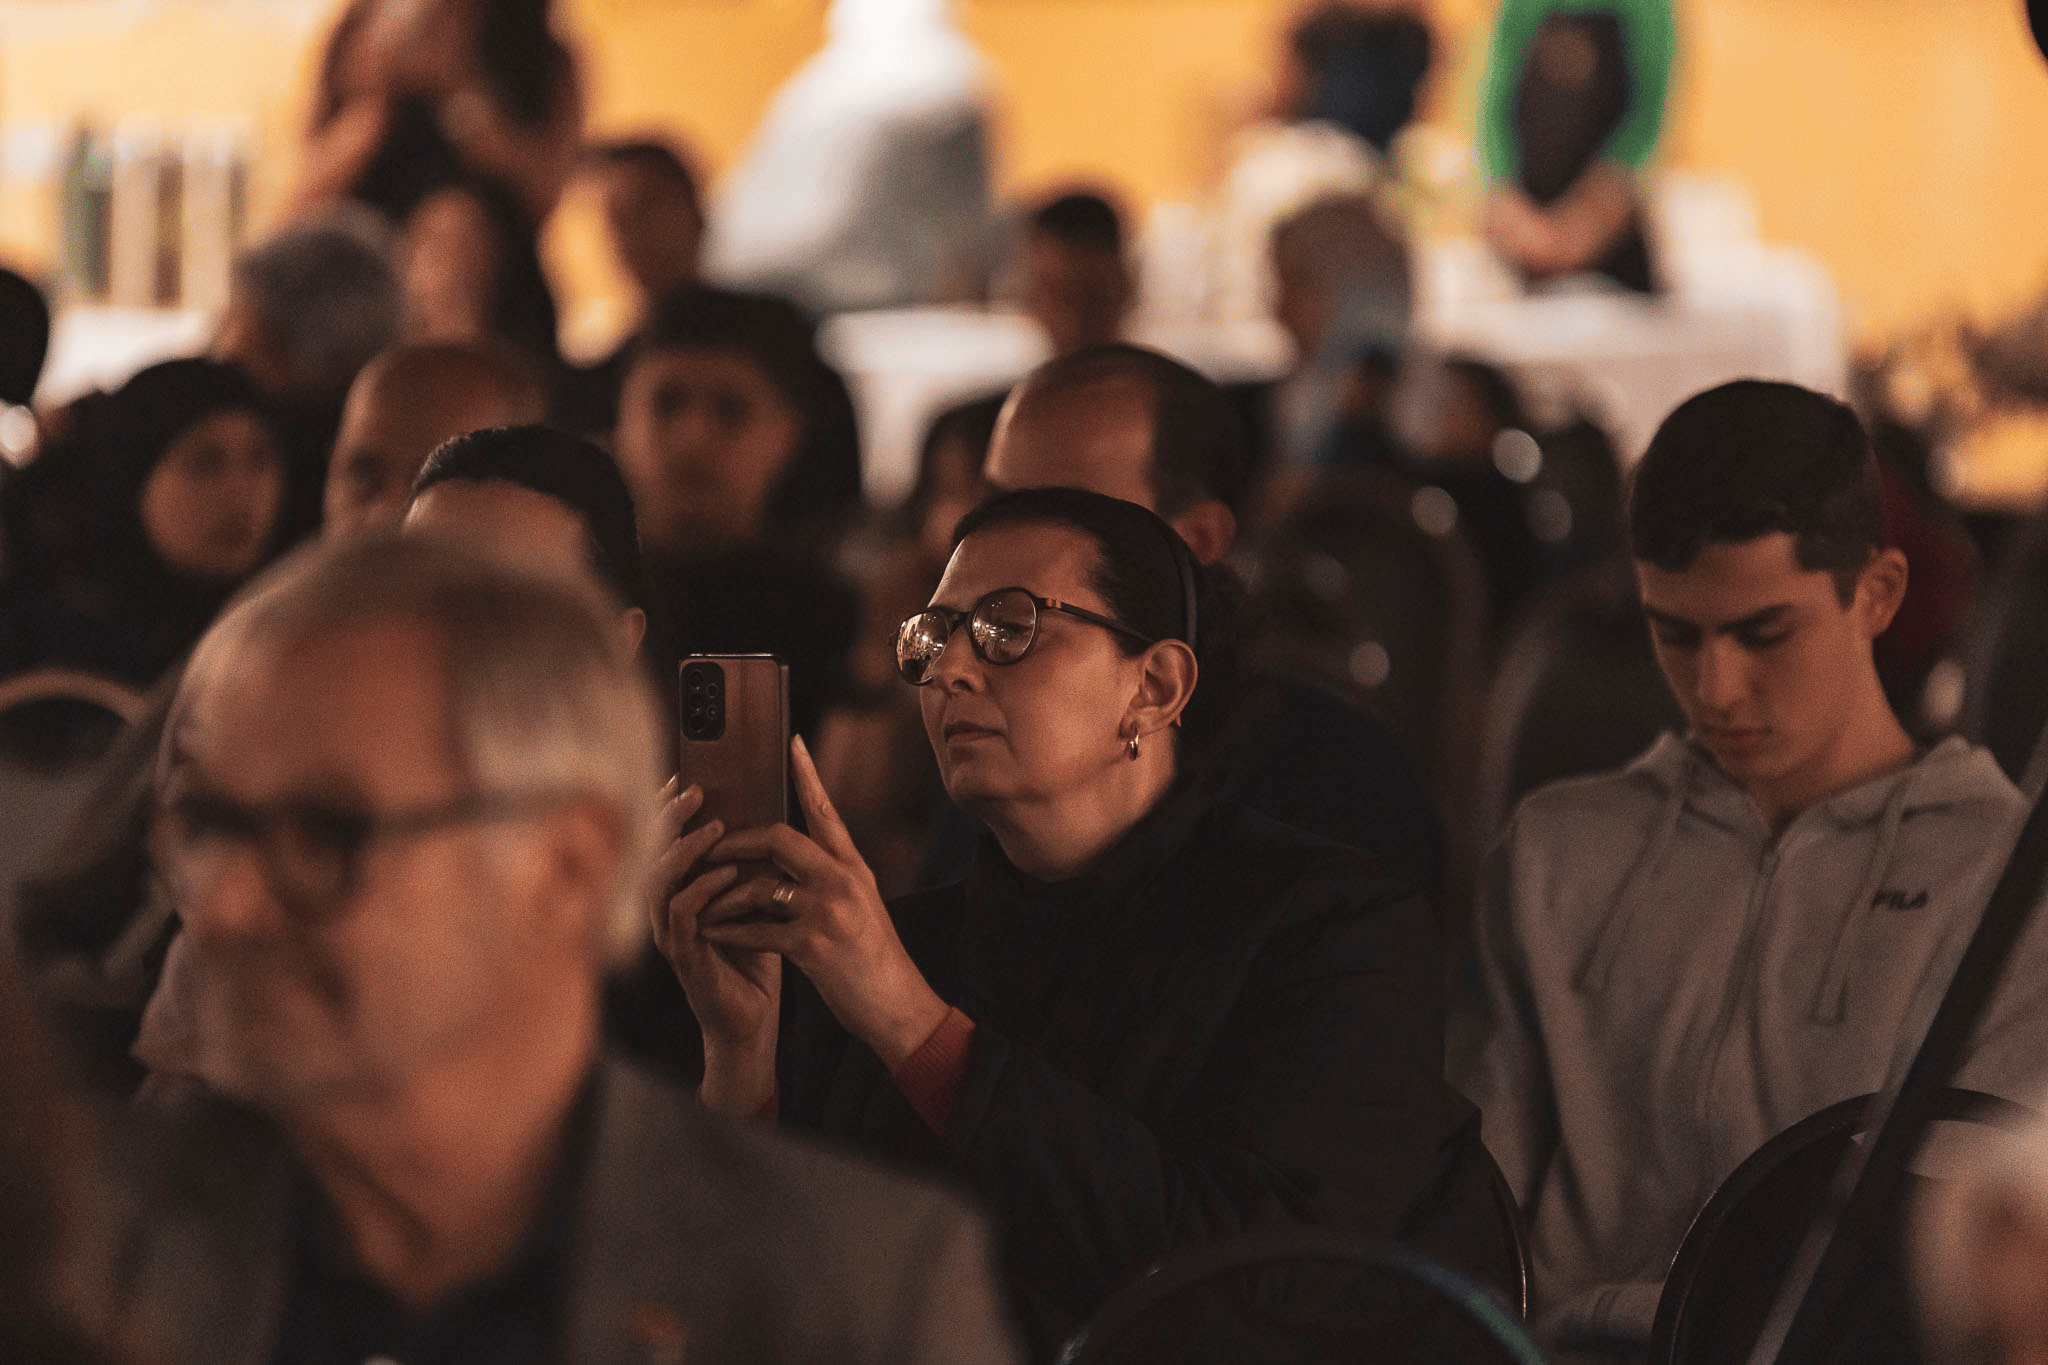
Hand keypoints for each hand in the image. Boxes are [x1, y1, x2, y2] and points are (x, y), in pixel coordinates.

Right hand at [650, 779, 780, 1111]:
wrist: (753, 1020)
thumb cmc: (753, 960)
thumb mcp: (755, 902)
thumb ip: (751, 867)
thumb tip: (769, 818)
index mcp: (681, 892)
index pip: (665, 840)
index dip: (668, 808)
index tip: (685, 775)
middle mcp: (667, 908)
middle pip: (650, 851)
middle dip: (668, 816)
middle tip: (692, 789)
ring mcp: (670, 933)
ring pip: (660, 879)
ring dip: (685, 849)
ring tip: (712, 826)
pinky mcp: (683, 956)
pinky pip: (682, 914)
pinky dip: (701, 889)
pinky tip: (724, 872)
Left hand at [697, 736, 949, 1070]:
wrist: (897, 1004)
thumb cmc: (874, 957)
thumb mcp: (861, 904)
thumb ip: (830, 876)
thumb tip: (790, 857)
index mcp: (853, 867)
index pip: (825, 809)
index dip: (807, 774)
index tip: (793, 742)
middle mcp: (842, 880)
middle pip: (780, 837)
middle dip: (736, 842)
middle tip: (708, 849)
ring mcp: (828, 911)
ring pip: (759, 886)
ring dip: (724, 898)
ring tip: (704, 907)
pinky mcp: (814, 945)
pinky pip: (757, 930)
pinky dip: (731, 933)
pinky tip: (715, 936)